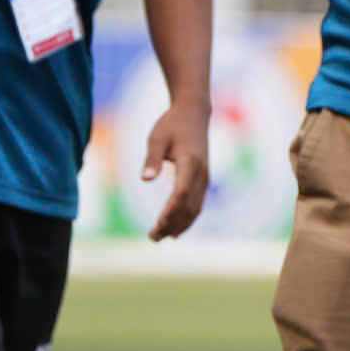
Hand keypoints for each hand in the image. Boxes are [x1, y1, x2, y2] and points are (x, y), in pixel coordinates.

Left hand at [142, 97, 211, 239]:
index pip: (182, 192)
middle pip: (189, 205)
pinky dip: (188, 219)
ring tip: (160, 237)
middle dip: (172, 223)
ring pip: (195, 208)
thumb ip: (152, 159)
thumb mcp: (157, 138)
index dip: (171, 210)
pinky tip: (175, 230)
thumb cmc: (172, 124)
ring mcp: (204, 177)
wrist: (194, 113)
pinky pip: (198, 204)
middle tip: (152, 237)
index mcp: (190, 162)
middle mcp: (201, 172)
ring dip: (179, 224)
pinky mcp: (202, 179)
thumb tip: (145, 180)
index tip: (158, 224)